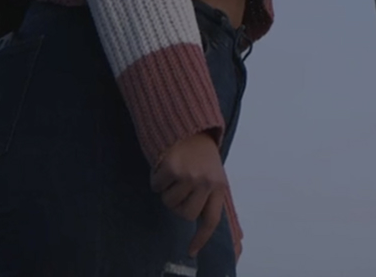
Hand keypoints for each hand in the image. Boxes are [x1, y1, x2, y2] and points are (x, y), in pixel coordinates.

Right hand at [150, 131, 227, 255]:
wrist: (190, 124)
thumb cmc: (201, 152)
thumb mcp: (213, 173)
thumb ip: (208, 195)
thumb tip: (199, 219)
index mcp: (219, 186)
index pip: (211, 219)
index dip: (201, 238)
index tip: (191, 251)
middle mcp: (206, 182)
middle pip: (185, 214)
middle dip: (178, 205)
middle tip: (179, 188)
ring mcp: (189, 175)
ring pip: (169, 202)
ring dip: (166, 190)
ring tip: (175, 172)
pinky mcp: (172, 168)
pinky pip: (156, 186)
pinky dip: (156, 179)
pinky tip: (164, 165)